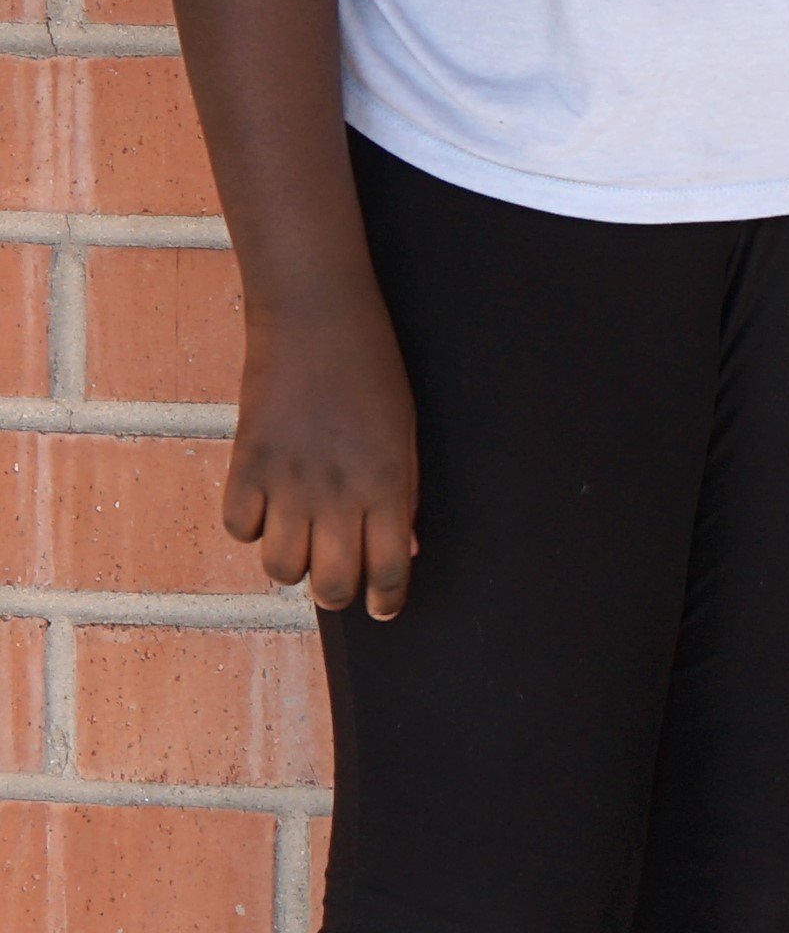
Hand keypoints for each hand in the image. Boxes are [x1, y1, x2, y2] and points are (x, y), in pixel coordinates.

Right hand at [226, 299, 418, 620]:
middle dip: (337, 593)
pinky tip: (265, 505)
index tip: (383, 610)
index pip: (388, 568)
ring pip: (280, 567)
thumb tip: (404, 549)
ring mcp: (288, 482)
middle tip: (338, 582)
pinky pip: (239, 528)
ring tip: (302, 541)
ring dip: (292, 564)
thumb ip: (403, 495)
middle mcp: (337, 493)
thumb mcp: (404, 434)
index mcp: (388, 485)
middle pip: (331, 583)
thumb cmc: (374, 373)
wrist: (318, 321)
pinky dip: (251, 526)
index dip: (386, 599)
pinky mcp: (246, 465)